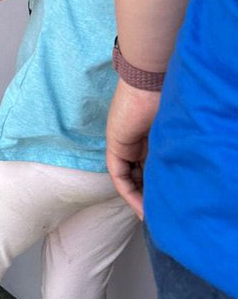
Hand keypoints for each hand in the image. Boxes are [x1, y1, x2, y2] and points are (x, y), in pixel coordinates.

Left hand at [105, 79, 162, 218]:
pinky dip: (129, 192)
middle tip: (161, 215)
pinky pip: (119, 175)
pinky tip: (141, 207)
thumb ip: (170, 152)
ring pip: (130, 178)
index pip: (151, 168)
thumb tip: (183, 177)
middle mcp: (136, 143)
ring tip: (153, 216)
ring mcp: (124, 144)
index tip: (169, 205)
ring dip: (140, 198)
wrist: (147, 83)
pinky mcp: (115, 145)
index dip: (158, 187)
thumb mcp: (170, 134)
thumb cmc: (165, 102)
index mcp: (149, 138)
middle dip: (149, 196)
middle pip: (140, 175)